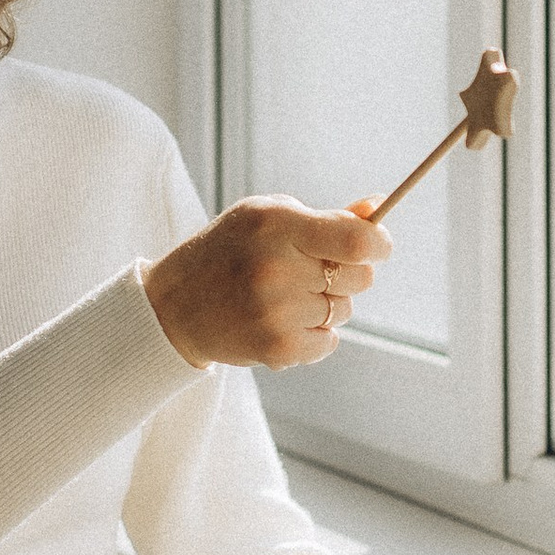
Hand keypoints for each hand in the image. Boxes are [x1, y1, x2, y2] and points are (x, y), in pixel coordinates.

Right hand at [144, 197, 387, 370]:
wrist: (175, 306)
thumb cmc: (230, 252)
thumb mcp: (268, 217)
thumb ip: (326, 217)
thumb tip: (378, 207)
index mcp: (276, 224)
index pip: (356, 241)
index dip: (378, 244)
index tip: (378, 247)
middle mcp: (275, 267)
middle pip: (358, 277)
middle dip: (349, 274)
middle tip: (315, 271)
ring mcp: (275, 311)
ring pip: (343, 310)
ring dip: (327, 304)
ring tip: (286, 297)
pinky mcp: (276, 347)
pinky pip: (328, 341)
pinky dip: (315, 334)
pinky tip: (283, 321)